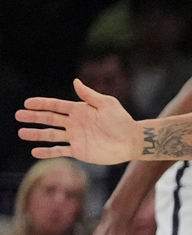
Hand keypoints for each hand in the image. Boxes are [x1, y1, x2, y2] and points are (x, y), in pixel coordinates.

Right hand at [17, 79, 136, 163]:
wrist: (131, 140)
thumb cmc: (122, 120)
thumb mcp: (106, 104)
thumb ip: (89, 95)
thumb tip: (75, 82)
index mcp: (80, 110)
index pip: (56, 106)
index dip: (42, 104)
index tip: (27, 103)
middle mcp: (75, 123)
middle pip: (50, 119)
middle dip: (34, 117)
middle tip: (18, 115)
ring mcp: (75, 137)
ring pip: (51, 135)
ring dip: (36, 134)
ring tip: (21, 132)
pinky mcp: (79, 151)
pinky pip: (60, 151)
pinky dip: (47, 152)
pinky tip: (34, 152)